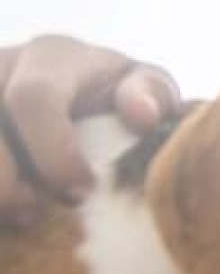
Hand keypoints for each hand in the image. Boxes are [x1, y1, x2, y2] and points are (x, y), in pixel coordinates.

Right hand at [0, 34, 178, 222]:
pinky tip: (1, 218)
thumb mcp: (147, 90)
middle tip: (35, 214)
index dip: (52, 153)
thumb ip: (151, 95)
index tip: (79, 193)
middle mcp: (1, 63)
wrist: (87, 103)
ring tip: (15, 217)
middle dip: (7, 180)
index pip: (33, 99)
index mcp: (53, 55)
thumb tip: (141, 114)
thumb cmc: (121, 101)